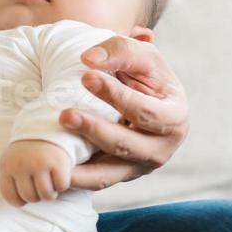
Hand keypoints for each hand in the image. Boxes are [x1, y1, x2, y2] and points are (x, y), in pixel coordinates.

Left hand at [0, 139, 72, 206]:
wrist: (47, 126)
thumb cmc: (29, 151)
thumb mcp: (13, 161)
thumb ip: (12, 180)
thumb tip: (19, 204)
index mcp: (7, 165)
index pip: (10, 196)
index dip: (20, 200)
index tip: (27, 192)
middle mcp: (21, 164)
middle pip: (29, 197)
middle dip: (37, 195)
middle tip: (41, 184)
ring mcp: (40, 163)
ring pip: (46, 195)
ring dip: (50, 192)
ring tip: (50, 181)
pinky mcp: (58, 162)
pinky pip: (61, 186)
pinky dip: (62, 184)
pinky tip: (59, 174)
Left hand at [64, 27, 189, 191]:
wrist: (144, 96)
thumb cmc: (145, 73)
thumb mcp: (141, 55)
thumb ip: (120, 50)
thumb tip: (88, 59)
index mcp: (175, 117)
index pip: (144, 111)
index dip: (116, 95)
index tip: (85, 76)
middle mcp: (162, 148)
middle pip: (126, 144)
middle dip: (95, 130)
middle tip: (65, 115)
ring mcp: (141, 166)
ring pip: (110, 173)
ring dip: (82, 168)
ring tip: (56, 156)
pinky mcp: (121, 175)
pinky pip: (98, 181)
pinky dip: (77, 180)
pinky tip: (56, 174)